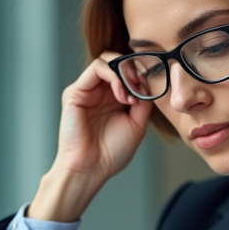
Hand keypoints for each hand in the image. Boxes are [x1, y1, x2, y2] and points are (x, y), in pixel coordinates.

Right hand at [27, 54, 154, 222]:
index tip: (153, 85)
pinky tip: (122, 95)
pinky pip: (97, 68)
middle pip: (118, 61)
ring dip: (125, 72)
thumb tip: (149, 81)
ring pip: (108, 60)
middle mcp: (99, 91)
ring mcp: (87, 90)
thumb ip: (143, 100)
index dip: (142, 73)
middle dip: (135, 68)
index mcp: (113, 98)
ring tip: (132, 94)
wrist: (91, 168)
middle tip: (143, 84)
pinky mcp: (75, 92)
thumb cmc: (111, 152)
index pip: (127, 71)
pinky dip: (114, 76)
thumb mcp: (137, 123)